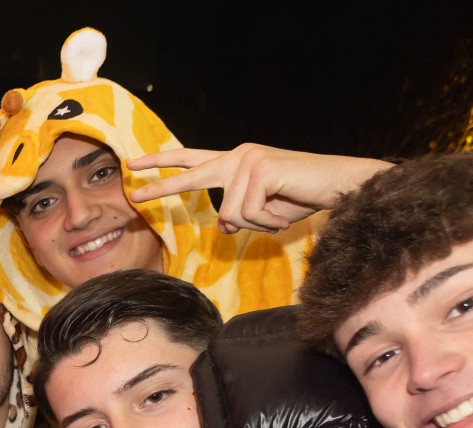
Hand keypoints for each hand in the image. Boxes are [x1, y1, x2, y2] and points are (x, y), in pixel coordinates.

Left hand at [125, 145, 389, 233]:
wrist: (338, 184)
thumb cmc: (301, 196)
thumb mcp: (263, 211)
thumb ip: (240, 215)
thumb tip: (224, 227)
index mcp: (235, 161)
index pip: (192, 159)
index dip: (163, 164)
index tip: (134, 166)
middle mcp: (238, 156)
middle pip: (192, 177)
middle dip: (162, 188)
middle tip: (134, 195)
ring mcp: (248, 161)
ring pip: (231, 215)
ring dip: (258, 222)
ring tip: (280, 210)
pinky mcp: (260, 171)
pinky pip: (248, 214)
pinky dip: (268, 221)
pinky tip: (285, 208)